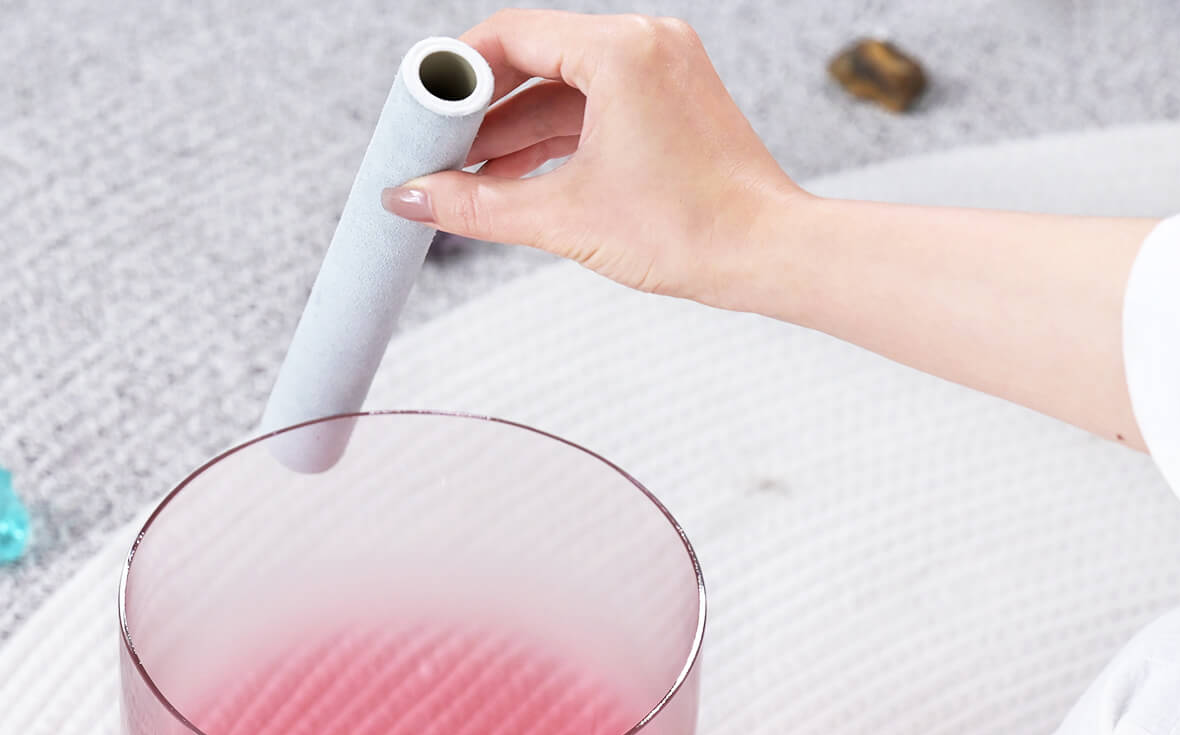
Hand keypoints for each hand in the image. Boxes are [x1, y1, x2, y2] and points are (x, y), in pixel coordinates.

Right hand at [381, 8, 800, 305]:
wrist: (766, 254)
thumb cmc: (690, 231)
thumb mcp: (564, 218)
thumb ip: (477, 206)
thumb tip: (412, 198)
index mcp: (622, 49)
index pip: (513, 34)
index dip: (457, 73)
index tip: (423, 110)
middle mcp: (646, 43)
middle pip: (536, 61)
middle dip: (482, 113)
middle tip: (436, 153)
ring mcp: (663, 70)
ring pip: (565, 90)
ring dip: (514, 133)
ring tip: (468, 179)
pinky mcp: (671, 103)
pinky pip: (596, 109)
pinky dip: (554, 141)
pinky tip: (517, 179)